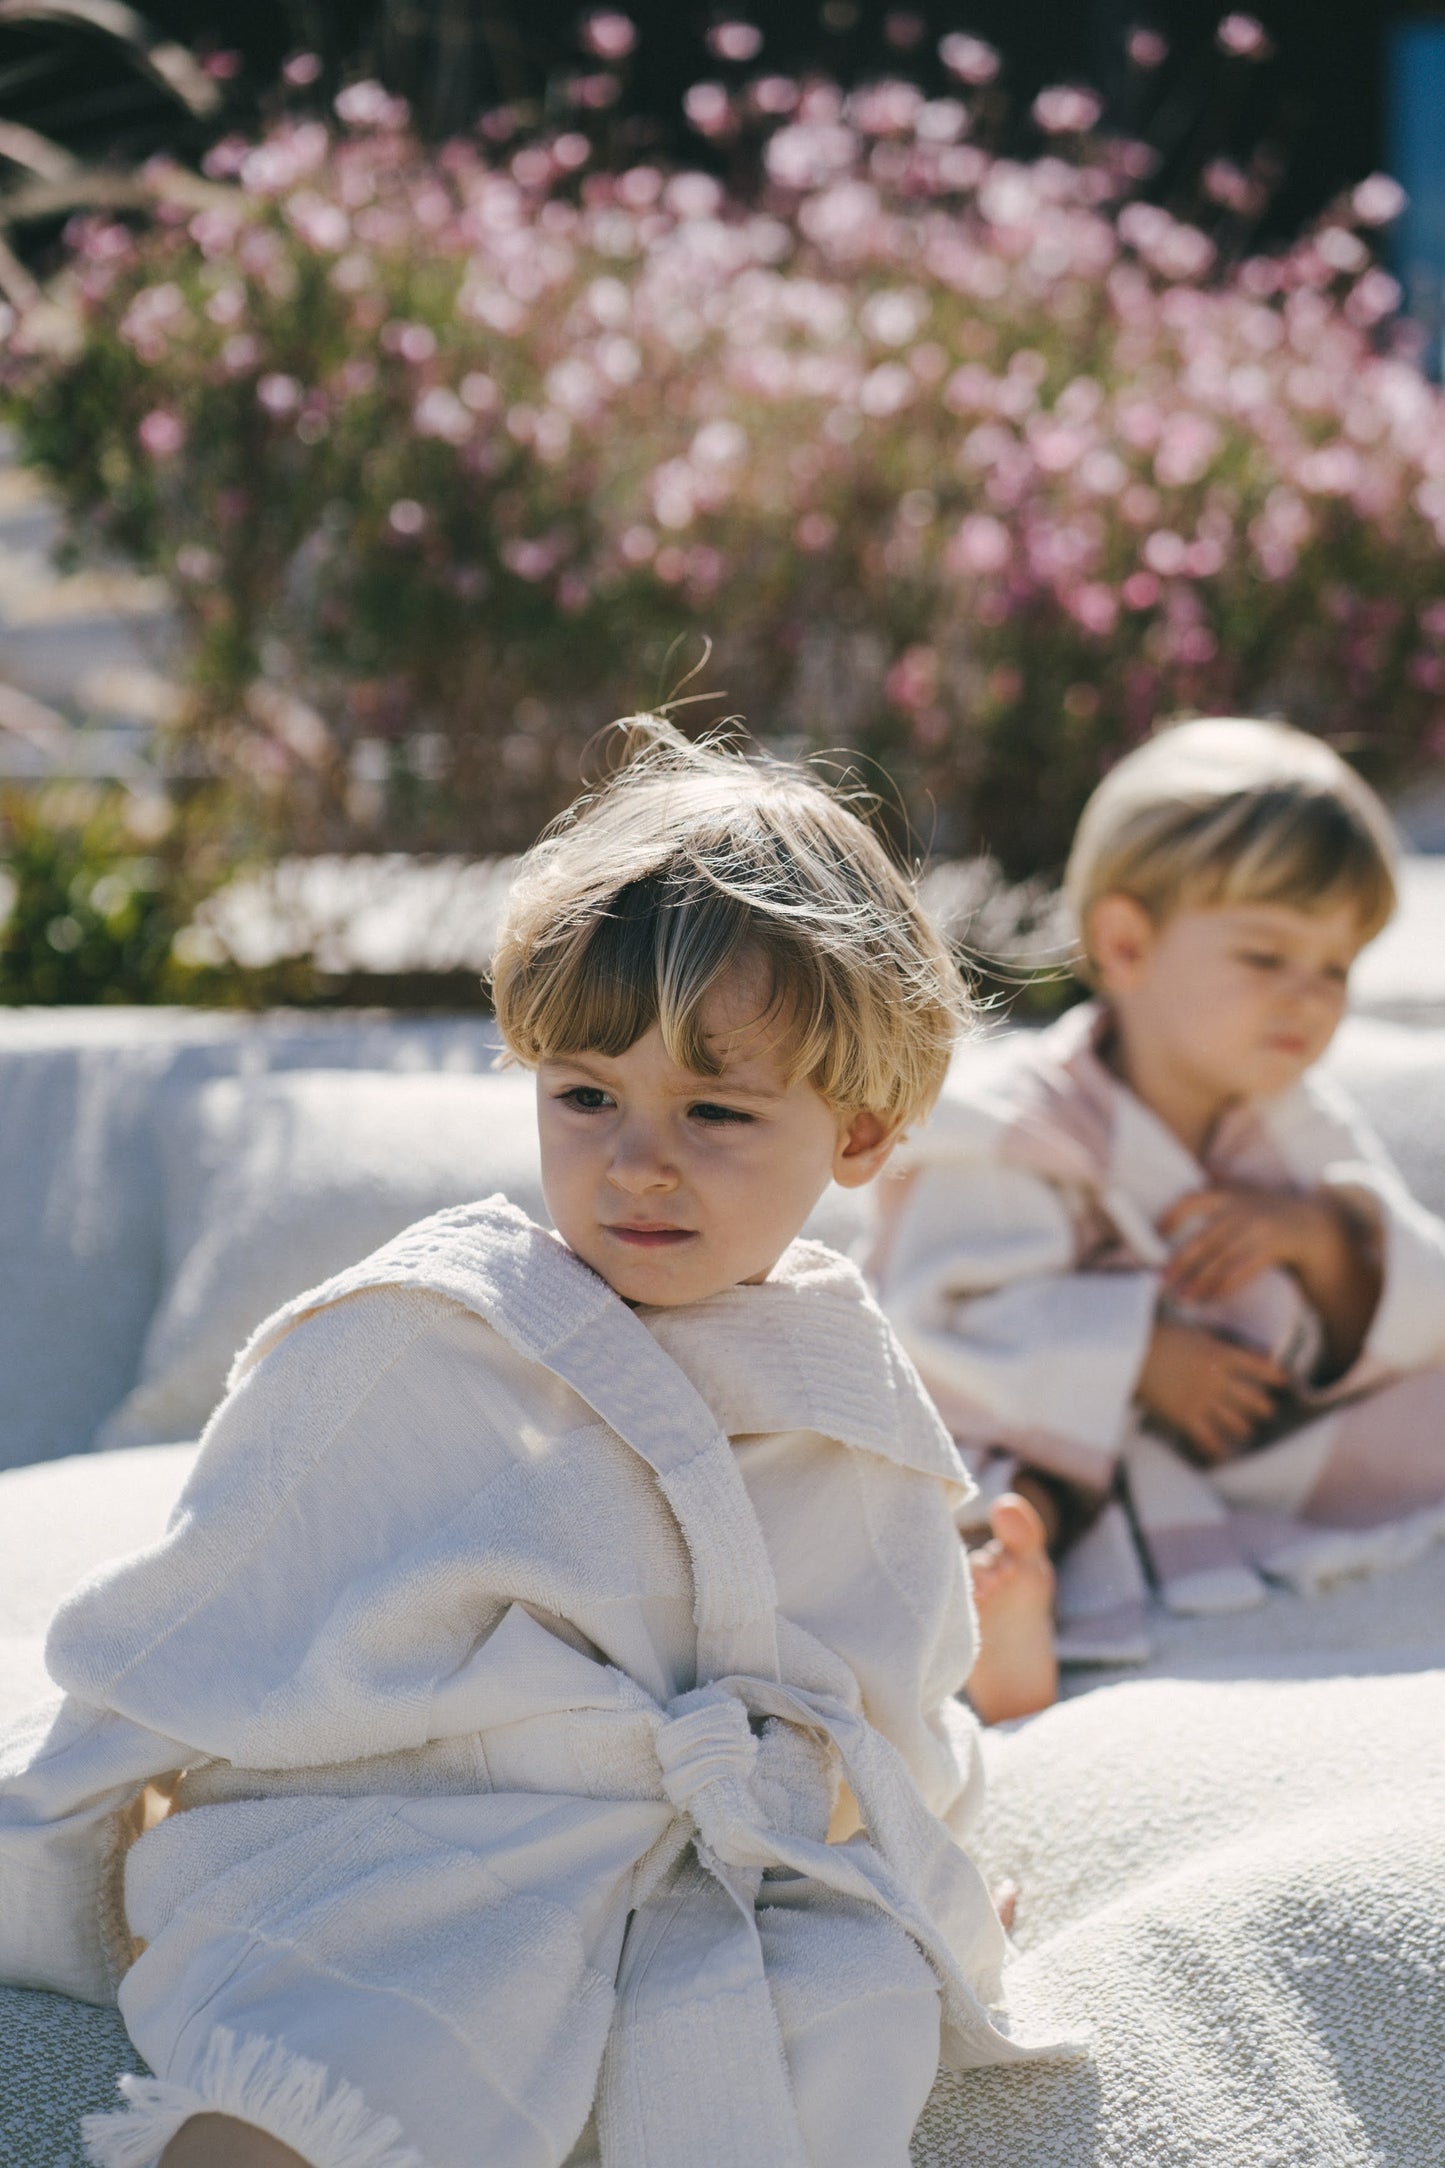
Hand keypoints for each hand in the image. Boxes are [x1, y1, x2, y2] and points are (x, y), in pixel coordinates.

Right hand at [1135, 1318, 1287, 1464]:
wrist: (1131, 1353)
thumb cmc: (1159, 1337)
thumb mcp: (1194, 1332)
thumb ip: (1216, 1342)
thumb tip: (1235, 1346)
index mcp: (1220, 1355)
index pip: (1257, 1367)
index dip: (1273, 1376)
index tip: (1283, 1381)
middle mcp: (1217, 1380)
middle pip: (1252, 1400)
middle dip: (1263, 1407)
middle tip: (1266, 1411)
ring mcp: (1203, 1400)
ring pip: (1236, 1422)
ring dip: (1244, 1428)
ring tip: (1245, 1431)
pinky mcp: (1185, 1416)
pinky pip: (1208, 1438)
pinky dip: (1216, 1448)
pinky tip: (1221, 1454)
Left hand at [1158, 1185, 1342, 1304]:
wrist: (1310, 1223)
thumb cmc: (1265, 1209)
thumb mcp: (1242, 1191)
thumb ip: (1217, 1185)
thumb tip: (1185, 1180)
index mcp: (1226, 1196)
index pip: (1192, 1201)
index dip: (1172, 1216)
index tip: (1156, 1234)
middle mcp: (1239, 1212)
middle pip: (1204, 1240)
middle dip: (1181, 1262)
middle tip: (1162, 1280)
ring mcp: (1255, 1231)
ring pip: (1221, 1261)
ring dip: (1199, 1281)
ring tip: (1181, 1296)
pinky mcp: (1269, 1250)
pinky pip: (1241, 1272)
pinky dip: (1223, 1288)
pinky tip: (1208, 1299)